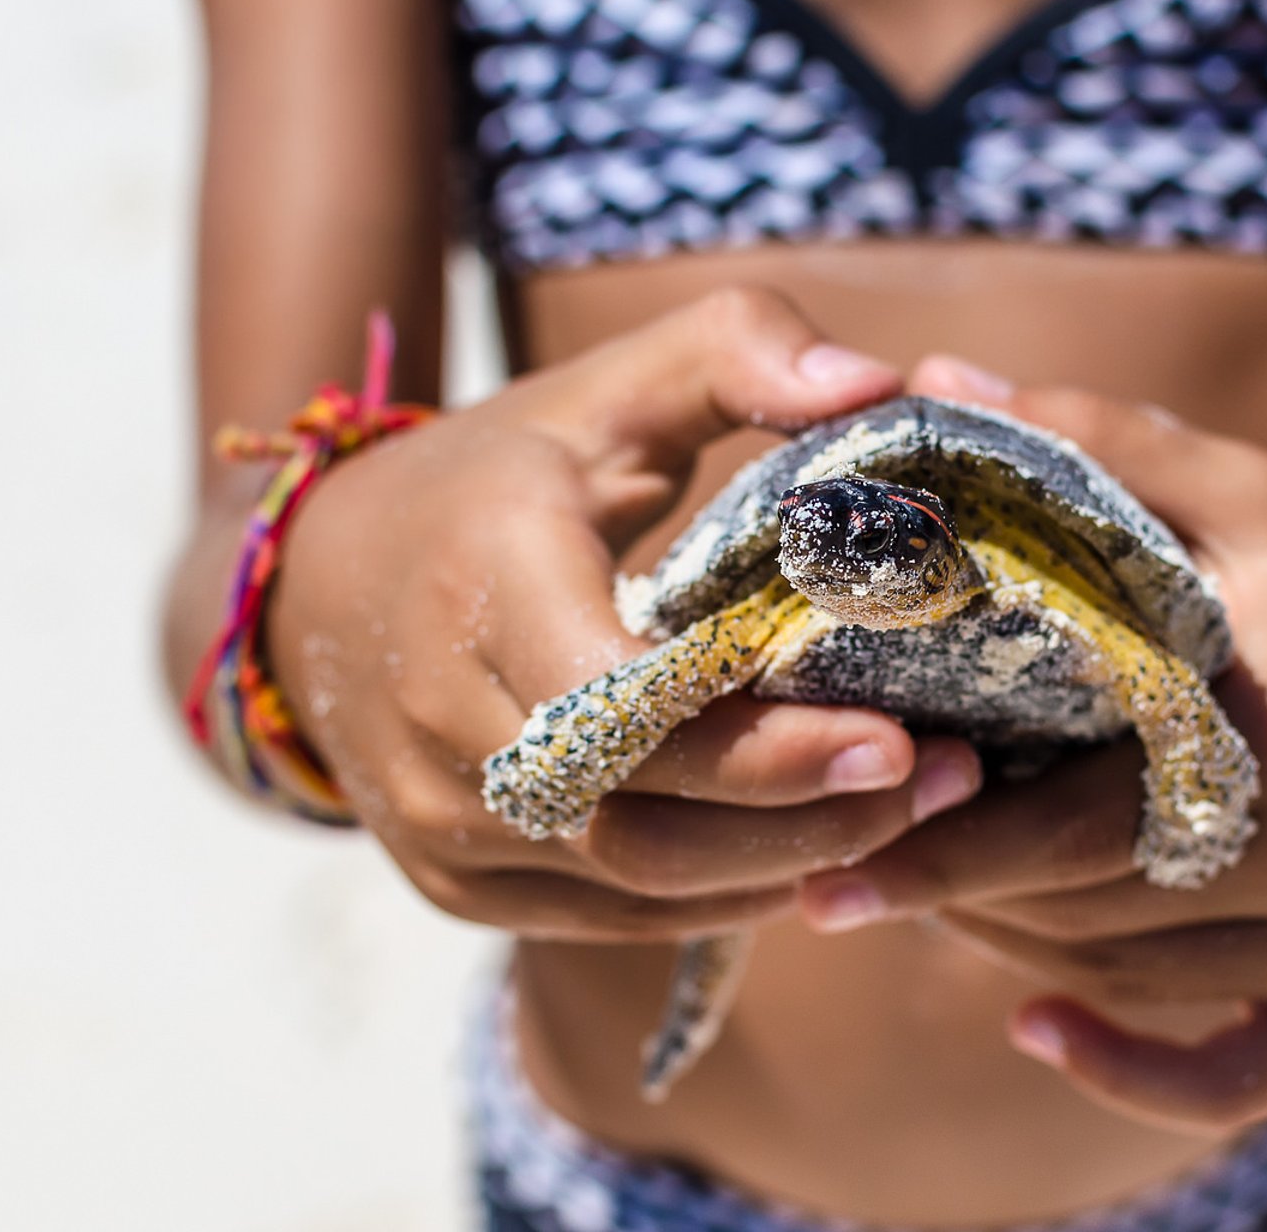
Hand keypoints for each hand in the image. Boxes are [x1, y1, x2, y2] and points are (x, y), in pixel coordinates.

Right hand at [264, 290, 981, 941]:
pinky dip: (722, 893)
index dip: (758, 738)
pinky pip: (608, 916)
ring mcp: (440, 820)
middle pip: (644, 813)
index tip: (898, 734)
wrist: (316, 593)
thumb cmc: (494, 478)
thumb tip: (883, 383)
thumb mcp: (603, 391)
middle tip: (950, 779)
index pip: (622, 701)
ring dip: (784, 861)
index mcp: (482, 581)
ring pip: (634, 881)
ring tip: (915, 814)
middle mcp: (443, 721)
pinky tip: (816, 850)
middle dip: (807, 810)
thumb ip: (736, 350)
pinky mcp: (457, 884)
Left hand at [800, 357, 1266, 1130]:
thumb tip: (930, 384)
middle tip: (846, 884)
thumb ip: (1100, 444)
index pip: (1085, 819)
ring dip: (1024, 955)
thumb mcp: (1257, 499)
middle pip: (1107, 916)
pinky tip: (1038, 1030)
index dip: (950, 847)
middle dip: (965, 904)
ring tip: (925, 911)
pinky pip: (1247, 1080)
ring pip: (1148, 987)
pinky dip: (1135, 1074)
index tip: (833, 857)